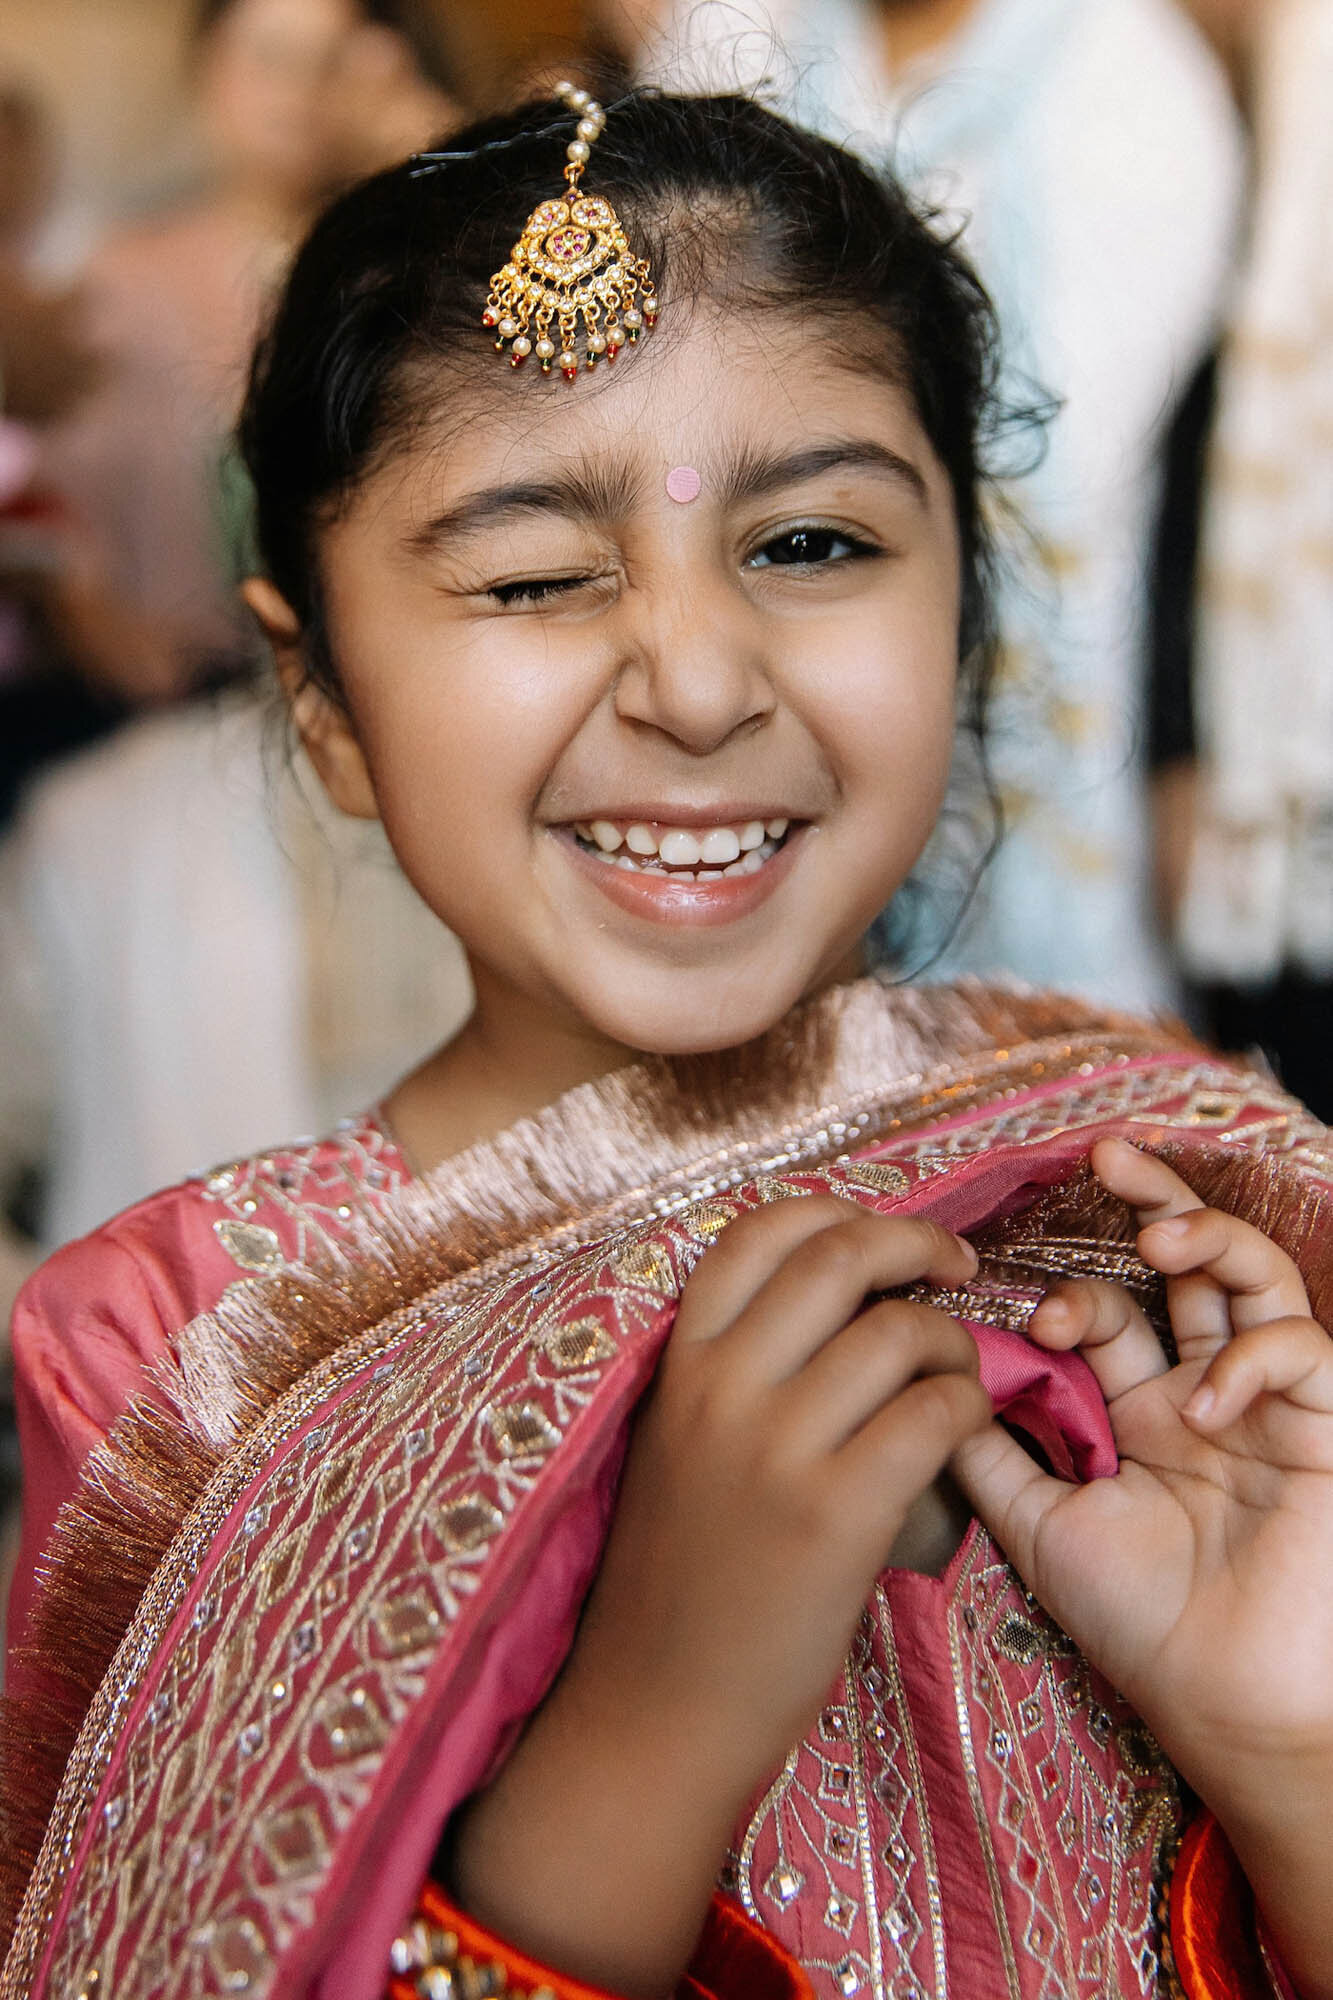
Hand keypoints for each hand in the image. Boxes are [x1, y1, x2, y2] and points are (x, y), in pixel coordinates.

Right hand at [454, 1196, 988, 1996]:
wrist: (657, 1708)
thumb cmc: (680, 1577)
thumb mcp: (680, 1444)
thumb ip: (739, 1368)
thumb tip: (844, 1299)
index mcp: (681, 1362)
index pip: (761, 1228)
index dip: (841, 1212)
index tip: (888, 1238)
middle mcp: (721, 1386)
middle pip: (840, 1254)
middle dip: (917, 1244)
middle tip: (954, 1271)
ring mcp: (776, 1447)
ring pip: (898, 1330)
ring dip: (952, 1337)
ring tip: (959, 1372)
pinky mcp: (835, 1514)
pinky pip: (933, 1413)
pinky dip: (966, 1406)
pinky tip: (963, 1434)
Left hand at [952, 1138, 1332, 1995]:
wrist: (1228, 1709)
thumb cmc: (1140, 1624)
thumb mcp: (1041, 1528)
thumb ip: (989, 1455)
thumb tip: (924, 1379)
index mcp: (1133, 1406)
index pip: (1104, 1308)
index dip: (1065, 1295)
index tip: (1030, 1323)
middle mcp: (1198, 1387)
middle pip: (1188, 1262)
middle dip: (1153, 1199)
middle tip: (1110, 1157)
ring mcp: (1265, 1403)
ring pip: (1255, 1278)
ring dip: (1211, 1240)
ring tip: (1164, 1241)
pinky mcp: (1322, 1426)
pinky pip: (1303, 1350)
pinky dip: (1253, 1356)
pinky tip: (1203, 1401)